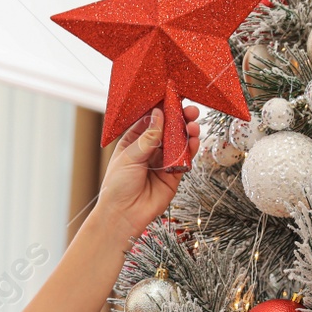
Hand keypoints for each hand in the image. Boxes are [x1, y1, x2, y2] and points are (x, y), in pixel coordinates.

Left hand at [92, 105, 198, 243]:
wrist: (123, 215)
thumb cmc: (118, 186)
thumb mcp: (130, 156)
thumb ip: (148, 137)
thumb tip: (159, 114)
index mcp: (133, 141)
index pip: (150, 120)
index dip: (162, 108)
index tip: (173, 96)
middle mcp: (149, 149)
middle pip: (168, 129)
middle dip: (179, 118)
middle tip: (190, 110)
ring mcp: (162, 161)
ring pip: (178, 142)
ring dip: (187, 132)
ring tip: (193, 125)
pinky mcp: (173, 175)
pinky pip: (184, 159)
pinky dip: (191, 149)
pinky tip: (194, 141)